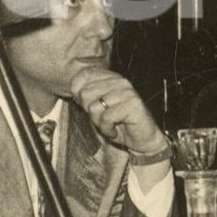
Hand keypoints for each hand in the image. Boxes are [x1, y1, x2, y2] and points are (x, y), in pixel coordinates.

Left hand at [69, 67, 169, 187]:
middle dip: (90, 112)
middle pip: (85, 93)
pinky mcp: (133, 104)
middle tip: (104, 118)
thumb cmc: (118, 123)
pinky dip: (107, 129)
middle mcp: (119, 81)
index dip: (79, 94)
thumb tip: (74, 90)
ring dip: (99, 122)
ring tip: (111, 124)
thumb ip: (85, 96)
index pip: (82, 76)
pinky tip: (116, 130)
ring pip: (94, 107)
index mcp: (110, 77)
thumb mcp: (96, 108)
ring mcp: (127, 92)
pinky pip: (106, 118)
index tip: (92, 107)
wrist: (142, 140)